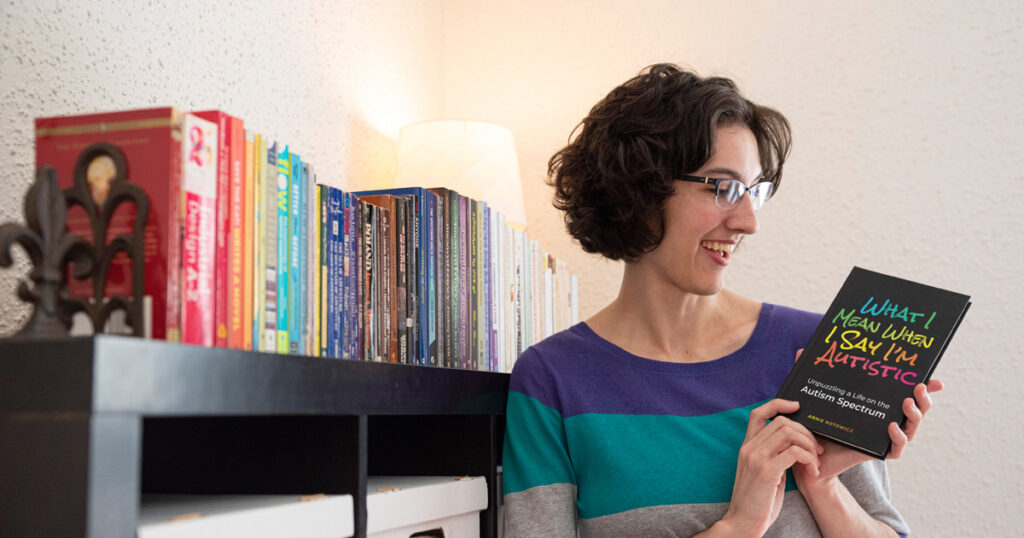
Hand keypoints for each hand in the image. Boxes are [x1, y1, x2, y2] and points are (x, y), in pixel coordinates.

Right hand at [720, 398, 822, 536]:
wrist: (743, 523)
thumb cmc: (757, 502)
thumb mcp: (763, 474)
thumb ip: (773, 457)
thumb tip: (795, 445)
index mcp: (747, 447)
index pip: (759, 413)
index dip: (778, 404)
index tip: (797, 406)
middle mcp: (750, 448)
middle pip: (782, 422)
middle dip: (806, 432)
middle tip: (817, 450)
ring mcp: (756, 458)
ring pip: (790, 434)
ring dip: (810, 446)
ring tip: (816, 463)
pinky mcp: (766, 471)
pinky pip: (795, 453)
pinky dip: (810, 460)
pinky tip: (813, 472)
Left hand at [790, 349, 942, 489]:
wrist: (807, 456)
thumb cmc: (816, 425)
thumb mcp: (817, 397)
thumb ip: (812, 375)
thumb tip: (802, 350)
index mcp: (878, 406)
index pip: (905, 394)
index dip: (923, 386)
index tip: (933, 377)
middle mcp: (886, 421)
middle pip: (916, 410)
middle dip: (923, 397)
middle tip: (919, 386)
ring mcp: (884, 439)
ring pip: (912, 429)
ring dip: (915, 415)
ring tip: (907, 403)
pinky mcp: (877, 454)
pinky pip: (896, 449)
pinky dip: (898, 437)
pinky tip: (891, 426)